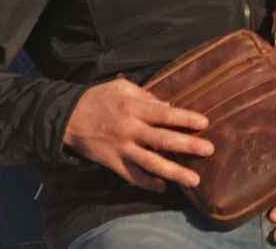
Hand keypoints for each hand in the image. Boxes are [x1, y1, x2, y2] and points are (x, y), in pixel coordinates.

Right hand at [62, 77, 212, 191]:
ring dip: (174, 172)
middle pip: (162, 139)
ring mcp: (121, 148)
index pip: (164, 114)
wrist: (65, 118)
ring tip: (195, 180)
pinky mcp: (113, 163)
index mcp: (131, 108)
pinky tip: (163, 187)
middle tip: (209, 150)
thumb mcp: (118, 88)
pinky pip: (133, 176)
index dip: (185, 118)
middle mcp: (129, 129)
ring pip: (151, 163)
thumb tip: (168, 106)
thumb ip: (143, 95)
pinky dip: (149, 183)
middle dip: (187, 145)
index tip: (204, 123)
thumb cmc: (95, 100)